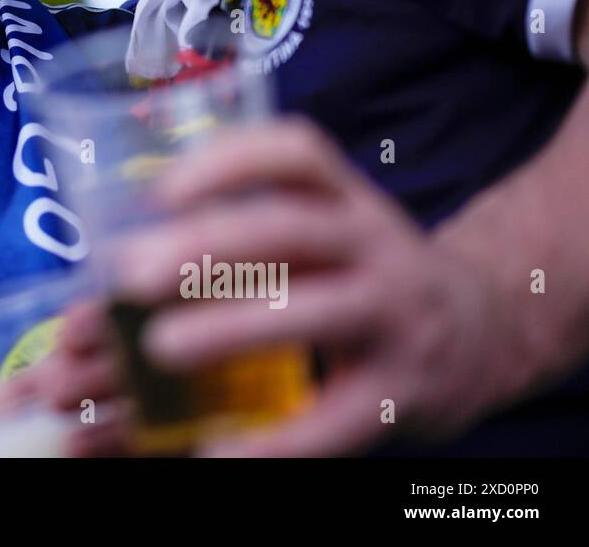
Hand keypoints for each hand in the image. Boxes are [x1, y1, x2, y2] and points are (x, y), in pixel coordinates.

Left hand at [50, 118, 516, 456]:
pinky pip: (337, 418)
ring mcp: (395, 316)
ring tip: (158, 347)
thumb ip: (248, 234)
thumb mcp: (327, 232)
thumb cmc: (362, 276)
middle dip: (206, 247)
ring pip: (312, 313)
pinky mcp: (401, 391)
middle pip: (290, 230)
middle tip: (131, 274)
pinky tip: (217, 447)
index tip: (160, 189)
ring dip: (229, 328)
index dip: (229, 162)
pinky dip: (277, 438)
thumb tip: (120, 260)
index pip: (298, 154)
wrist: (482, 334)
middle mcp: (376, 245)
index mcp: (348, 199)